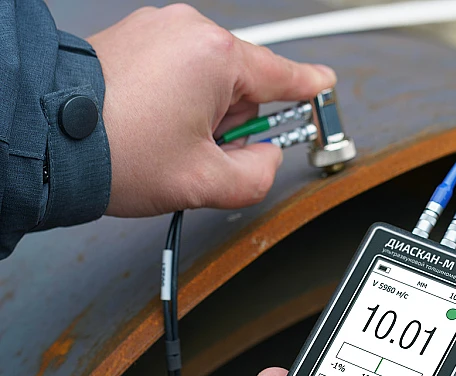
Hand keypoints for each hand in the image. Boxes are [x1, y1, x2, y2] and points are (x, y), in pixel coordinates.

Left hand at [88, 5, 335, 216]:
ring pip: (209, 79)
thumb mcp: (205, 184)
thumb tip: (266, 159)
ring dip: (204, 114)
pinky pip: (179, 69)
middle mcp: (187, 31)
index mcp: (213, 57)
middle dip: (232, 124)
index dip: (307, 87)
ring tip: (170, 140)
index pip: (280, 74)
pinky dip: (179, 99)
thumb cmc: (119, 154)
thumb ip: (257, 178)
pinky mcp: (136, 38)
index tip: (322, 85)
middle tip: (204, 153)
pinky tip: (155, 124)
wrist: (51, 141)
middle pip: (242, 84)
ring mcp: (158, 29)